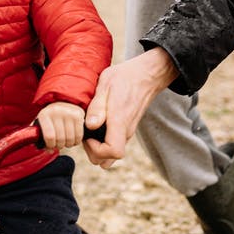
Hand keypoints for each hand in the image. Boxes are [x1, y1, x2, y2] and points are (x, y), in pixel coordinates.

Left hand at [36, 102, 85, 150]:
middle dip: (59, 145)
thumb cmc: (50, 118)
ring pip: (70, 139)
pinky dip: (76, 141)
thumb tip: (49, 150)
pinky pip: (79, 135)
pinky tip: (73, 139)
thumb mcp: (41, 125)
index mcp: (44, 114)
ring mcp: (68, 112)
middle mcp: (56, 111)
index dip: (51, 145)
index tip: (51, 146)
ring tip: (66, 142)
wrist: (62, 103)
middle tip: (59, 144)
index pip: (49, 137)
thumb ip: (40, 138)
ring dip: (68, 144)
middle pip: (60, 139)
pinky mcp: (79, 114)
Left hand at [83, 47, 178, 168]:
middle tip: (86, 134)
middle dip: (94, 152)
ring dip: (99, 149)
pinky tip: (98, 126)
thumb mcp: (106, 85)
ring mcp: (128, 131)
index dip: (97, 150)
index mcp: (120, 121)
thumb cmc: (125, 77)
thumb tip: (91, 126)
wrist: (146, 75)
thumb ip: (97, 106)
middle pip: (110, 159)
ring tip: (91, 131)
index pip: (114, 151)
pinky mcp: (127, 129)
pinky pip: (115, 144)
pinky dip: (104, 142)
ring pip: (112, 155)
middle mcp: (126, 131)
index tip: (88, 136)